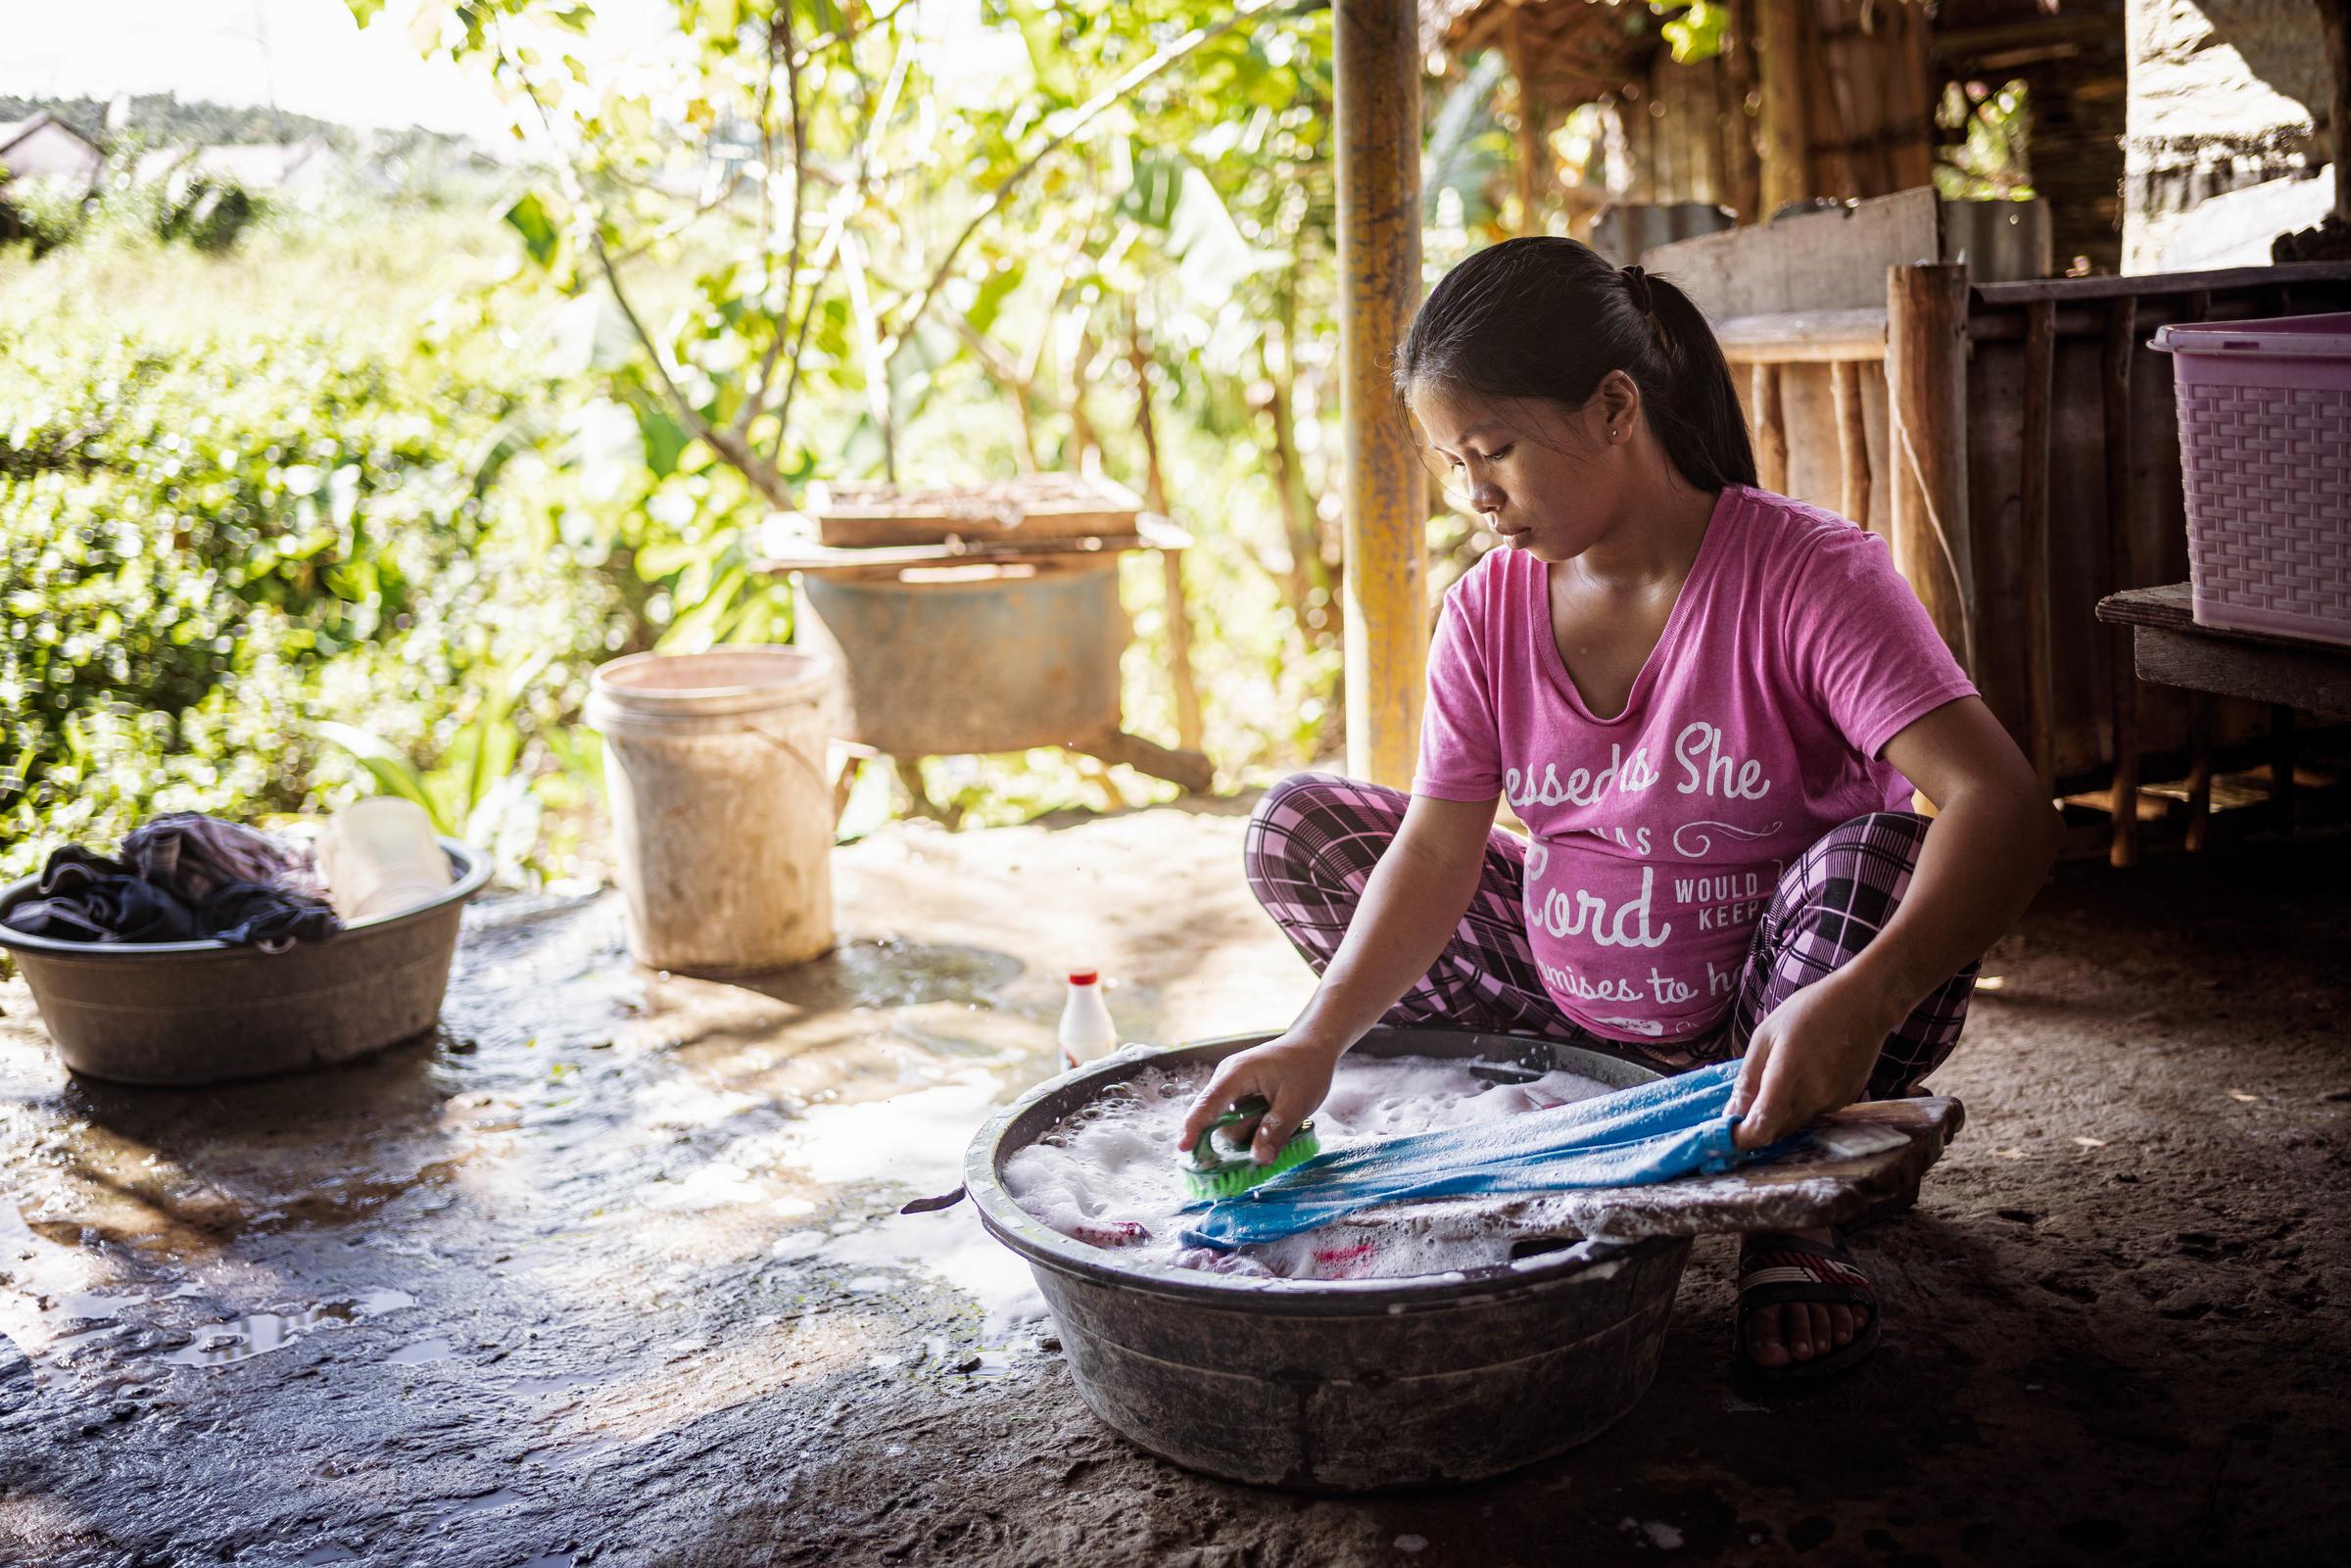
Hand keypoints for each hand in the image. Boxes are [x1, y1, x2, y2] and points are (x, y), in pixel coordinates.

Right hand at [1176, 1032, 1343, 1164]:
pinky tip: (1270, 1121)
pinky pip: (1236, 1115)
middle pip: (1217, 1119)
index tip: (1183, 1148)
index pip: (1207, 1104)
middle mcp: (1226, 1078)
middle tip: (1266, 1146)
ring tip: (1278, 1122)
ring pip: (1229, 1120)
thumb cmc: (1306, 1069)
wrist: (1313, 1046)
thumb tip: (1258, 1159)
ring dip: (1248, 1131)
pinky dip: (1250, 1125)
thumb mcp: (1296, 1104)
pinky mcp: (1238, 1091)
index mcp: (1236, 1075)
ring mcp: (1230, 1084)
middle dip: (1237, 1137)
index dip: (1194, 1128)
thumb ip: (1275, 1132)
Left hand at [1727, 972, 1903, 1149]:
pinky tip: (1808, 1073)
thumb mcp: (1766, 1036)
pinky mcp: (1846, 1100)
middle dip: (1758, 1125)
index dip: (1742, 1138)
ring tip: (1783, 1074)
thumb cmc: (1809, 1011)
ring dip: (1781, 1113)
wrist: (1864, 1003)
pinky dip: (1802, 1103)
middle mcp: (1813, 1096)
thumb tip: (1732, 1113)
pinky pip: (1815, 1112)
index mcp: (1788, 1076)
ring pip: (1796, 1123)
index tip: (1729, 1136)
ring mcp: (1833, 1101)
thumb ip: (1748, 1079)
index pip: (1762, 1127)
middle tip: (1747, 1105)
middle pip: (1777, 1131)